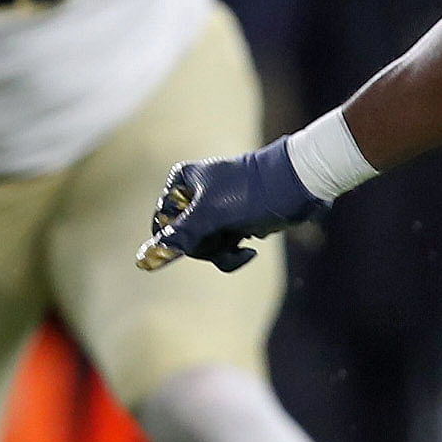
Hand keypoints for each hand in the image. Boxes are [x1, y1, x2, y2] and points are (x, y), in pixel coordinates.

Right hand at [135, 139, 321, 272]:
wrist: (297, 187)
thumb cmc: (251, 194)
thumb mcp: (210, 215)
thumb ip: (178, 237)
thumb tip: (144, 260)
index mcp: (182, 181)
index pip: (162, 223)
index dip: (179, 236)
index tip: (199, 233)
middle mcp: (195, 193)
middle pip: (183, 237)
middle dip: (205, 245)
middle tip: (225, 237)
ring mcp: (215, 210)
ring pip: (203, 245)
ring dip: (220, 252)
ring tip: (241, 246)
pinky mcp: (233, 223)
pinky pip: (221, 247)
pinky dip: (232, 254)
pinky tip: (249, 252)